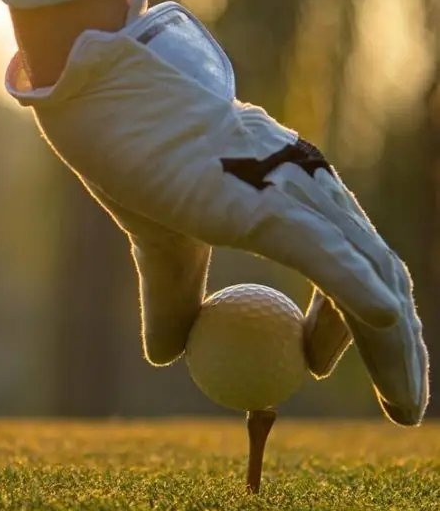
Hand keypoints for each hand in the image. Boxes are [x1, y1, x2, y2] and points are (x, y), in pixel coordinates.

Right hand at [6, 0, 427, 424]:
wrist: (108, 101)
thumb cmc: (134, 160)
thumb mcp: (160, 247)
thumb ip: (172, 299)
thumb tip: (166, 356)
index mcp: (292, 198)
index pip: (351, 268)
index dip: (350, 328)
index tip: (314, 367)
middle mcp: (312, 192)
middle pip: (381, 279)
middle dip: (400, 350)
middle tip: (403, 409)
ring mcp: (299, 194)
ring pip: (371, 281)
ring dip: (394, 349)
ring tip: (404, 408)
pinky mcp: (273, 203)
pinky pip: (332, 261)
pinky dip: (361, 299)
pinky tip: (385, 329)